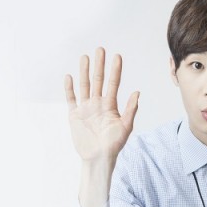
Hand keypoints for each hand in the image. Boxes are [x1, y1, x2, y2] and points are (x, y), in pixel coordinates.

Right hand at [64, 47, 138, 163]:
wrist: (98, 157)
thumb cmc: (114, 144)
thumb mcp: (126, 126)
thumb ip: (130, 109)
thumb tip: (137, 92)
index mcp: (111, 105)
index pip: (113, 83)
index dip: (115, 70)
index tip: (117, 56)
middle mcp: (98, 104)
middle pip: (98, 80)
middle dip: (100, 65)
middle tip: (100, 49)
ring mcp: (86, 108)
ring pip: (85, 86)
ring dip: (84, 72)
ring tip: (85, 57)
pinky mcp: (74, 115)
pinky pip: (71, 99)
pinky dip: (69, 88)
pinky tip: (69, 76)